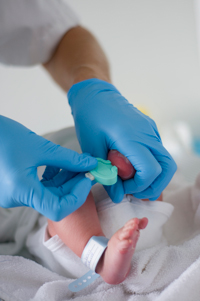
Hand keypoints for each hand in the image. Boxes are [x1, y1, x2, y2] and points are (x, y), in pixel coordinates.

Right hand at [0, 116, 96, 220]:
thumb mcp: (39, 147)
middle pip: (54, 201)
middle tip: (87, 168)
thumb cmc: (3, 136)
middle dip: (74, 185)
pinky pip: (38, 189)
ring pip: (47, 195)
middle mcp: (16, 198)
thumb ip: (67, 159)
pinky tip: (58, 164)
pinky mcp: (13, 188)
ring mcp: (13, 195)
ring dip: (64, 180)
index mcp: (21, 191)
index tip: (87, 177)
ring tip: (75, 163)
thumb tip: (90, 163)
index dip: (77, 196)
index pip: (58, 209)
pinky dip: (52, 179)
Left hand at [68, 79, 176, 201]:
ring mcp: (151, 131)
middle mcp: (147, 134)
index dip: (139, 185)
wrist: (95, 94)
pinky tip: (132, 169)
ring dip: (154, 177)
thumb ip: (105, 173)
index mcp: (132, 137)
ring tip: (134, 184)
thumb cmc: (90, 117)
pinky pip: (157, 152)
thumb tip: (117, 196)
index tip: (121, 188)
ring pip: (165, 160)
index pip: (151, 170)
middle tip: (135, 193)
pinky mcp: (149, 130)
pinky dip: (151, 165)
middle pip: (167, 167)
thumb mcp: (92, 148)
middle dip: (154, 186)